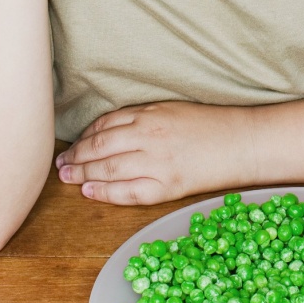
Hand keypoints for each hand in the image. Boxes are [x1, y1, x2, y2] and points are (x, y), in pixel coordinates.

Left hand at [55, 101, 255, 205]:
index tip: (73, 145)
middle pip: (99, 147)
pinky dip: (105, 192)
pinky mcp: (167, 186)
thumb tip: (108, 131)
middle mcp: (149, 136)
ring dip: (82, 172)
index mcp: (150, 114)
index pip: (104, 125)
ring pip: (108, 168)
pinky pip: (128, 191)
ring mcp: (157, 162)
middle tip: (60, 164)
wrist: (242, 143)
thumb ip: (141, 118)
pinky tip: (90, 191)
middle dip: (75, 156)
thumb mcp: (171, 110)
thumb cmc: (210, 125)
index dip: (84, 136)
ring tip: (67, 177)